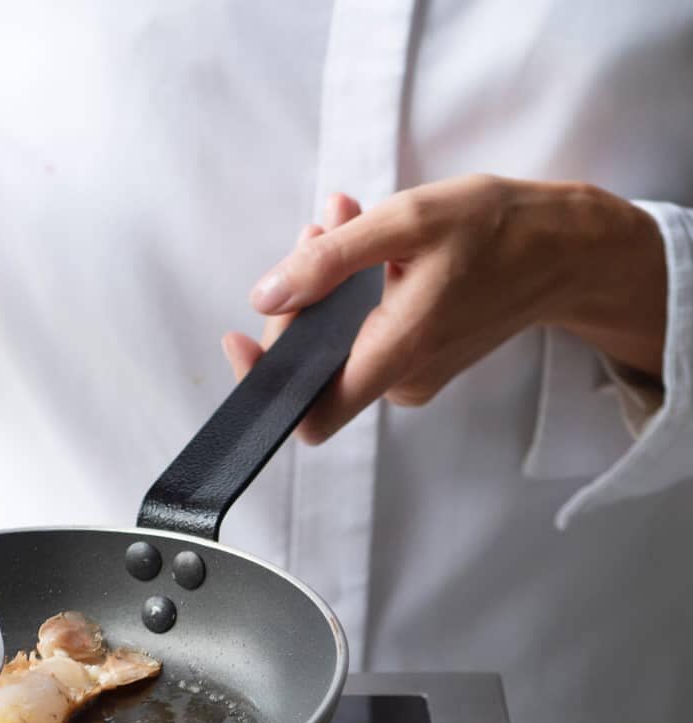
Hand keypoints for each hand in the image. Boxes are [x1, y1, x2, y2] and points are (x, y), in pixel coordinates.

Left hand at [224, 175, 666, 443]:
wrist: (569, 250)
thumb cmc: (499, 229)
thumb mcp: (409, 221)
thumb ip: (332, 260)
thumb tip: (266, 294)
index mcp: (394, 355)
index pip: (309, 413)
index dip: (267, 385)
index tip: (242, 339)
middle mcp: (399, 379)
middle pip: (315, 364)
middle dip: (299, 298)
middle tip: (315, 233)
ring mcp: (411, 374)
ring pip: (339, 340)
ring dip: (326, 283)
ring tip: (341, 221)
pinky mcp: (420, 359)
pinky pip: (367, 333)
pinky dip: (354, 290)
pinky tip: (368, 242)